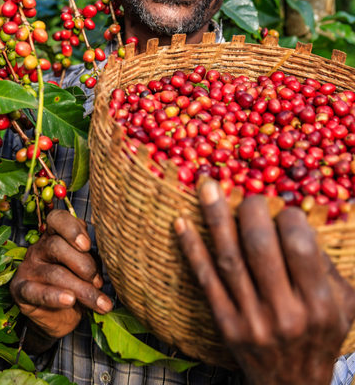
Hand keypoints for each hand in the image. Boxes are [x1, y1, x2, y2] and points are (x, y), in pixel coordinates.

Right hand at [10, 209, 112, 344]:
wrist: (57, 317)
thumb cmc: (75, 284)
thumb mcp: (86, 268)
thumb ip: (92, 259)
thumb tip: (111, 263)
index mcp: (54, 235)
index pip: (57, 219)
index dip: (72, 228)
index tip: (87, 245)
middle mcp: (39, 248)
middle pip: (57, 246)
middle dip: (84, 265)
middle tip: (98, 282)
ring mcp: (28, 268)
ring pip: (54, 272)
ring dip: (81, 289)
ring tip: (100, 303)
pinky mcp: (21, 290)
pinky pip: (35, 292)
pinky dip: (53, 296)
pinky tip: (69, 301)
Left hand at [175, 179, 354, 384]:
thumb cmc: (320, 335)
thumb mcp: (341, 306)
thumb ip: (326, 265)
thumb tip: (300, 217)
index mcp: (319, 303)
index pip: (299, 245)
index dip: (288, 217)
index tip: (283, 209)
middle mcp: (285, 312)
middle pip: (259, 246)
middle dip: (250, 210)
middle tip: (248, 196)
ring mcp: (251, 319)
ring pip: (229, 257)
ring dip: (215, 216)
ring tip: (206, 184)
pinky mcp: (225, 324)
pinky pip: (205, 279)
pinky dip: (192, 248)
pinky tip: (182, 222)